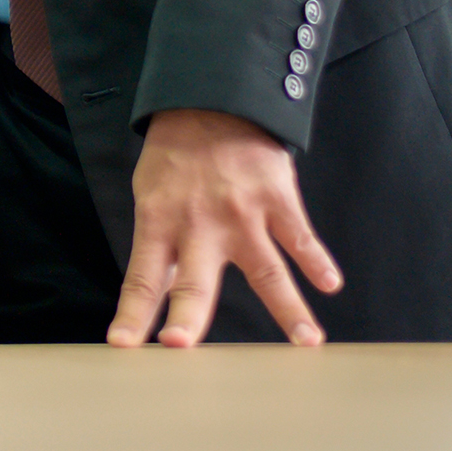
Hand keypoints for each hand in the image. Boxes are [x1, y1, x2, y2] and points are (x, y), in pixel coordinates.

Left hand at [109, 108, 342, 346]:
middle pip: (192, 280)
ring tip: (306, 342)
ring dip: (287, 308)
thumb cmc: (176, 158)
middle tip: (179, 347)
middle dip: (186, 316)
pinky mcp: (276, 198)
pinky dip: (317, 261)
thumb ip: (160, 247)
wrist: (211, 103)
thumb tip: (161, 294)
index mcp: (158, 223)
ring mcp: (241, 213)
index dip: (133, 314)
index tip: (122, 344)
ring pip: (265, 269)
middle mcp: (198, 224)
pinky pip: (299, 236)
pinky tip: (329, 284)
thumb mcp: (151, 197)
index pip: (141, 279)